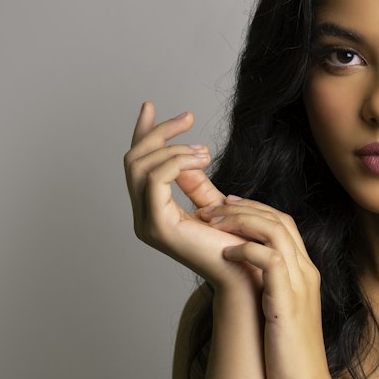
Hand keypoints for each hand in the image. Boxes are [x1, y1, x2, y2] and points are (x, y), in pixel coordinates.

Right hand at [123, 101, 262, 296]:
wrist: (245, 272)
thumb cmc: (234, 242)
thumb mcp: (211, 201)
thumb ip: (193, 178)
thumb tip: (184, 151)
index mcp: (152, 212)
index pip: (137, 165)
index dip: (142, 134)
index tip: (150, 106)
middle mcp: (142, 218)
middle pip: (133, 160)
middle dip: (159, 133)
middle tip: (189, 119)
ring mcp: (146, 224)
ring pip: (140, 165)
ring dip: (173, 149)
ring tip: (205, 151)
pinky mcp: (158, 226)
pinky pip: (155, 179)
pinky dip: (175, 162)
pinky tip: (201, 160)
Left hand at [195, 197, 335, 378]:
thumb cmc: (286, 359)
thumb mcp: (275, 314)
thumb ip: (264, 291)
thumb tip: (238, 278)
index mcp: (303, 273)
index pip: (283, 223)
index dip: (252, 209)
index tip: (223, 205)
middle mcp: (306, 273)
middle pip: (279, 219)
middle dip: (242, 207)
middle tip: (209, 206)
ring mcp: (299, 287)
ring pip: (275, 231)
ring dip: (239, 221)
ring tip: (210, 222)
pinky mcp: (288, 303)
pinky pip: (269, 260)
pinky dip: (245, 250)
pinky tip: (225, 253)